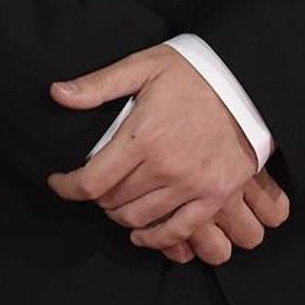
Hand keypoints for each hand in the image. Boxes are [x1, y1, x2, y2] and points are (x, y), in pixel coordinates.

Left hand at [47, 45, 274, 257]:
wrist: (248, 82)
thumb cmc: (193, 72)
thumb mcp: (144, 66)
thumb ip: (99, 84)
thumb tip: (56, 93)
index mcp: (144, 136)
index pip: (91, 181)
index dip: (67, 187)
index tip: (58, 181)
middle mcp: (166, 167)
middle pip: (112, 202)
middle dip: (95, 196)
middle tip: (94, 183)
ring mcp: (193, 186)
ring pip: (139, 220)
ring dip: (120, 214)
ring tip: (115, 200)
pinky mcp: (215, 196)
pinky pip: (177, 231)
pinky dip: (155, 239)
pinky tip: (142, 232)